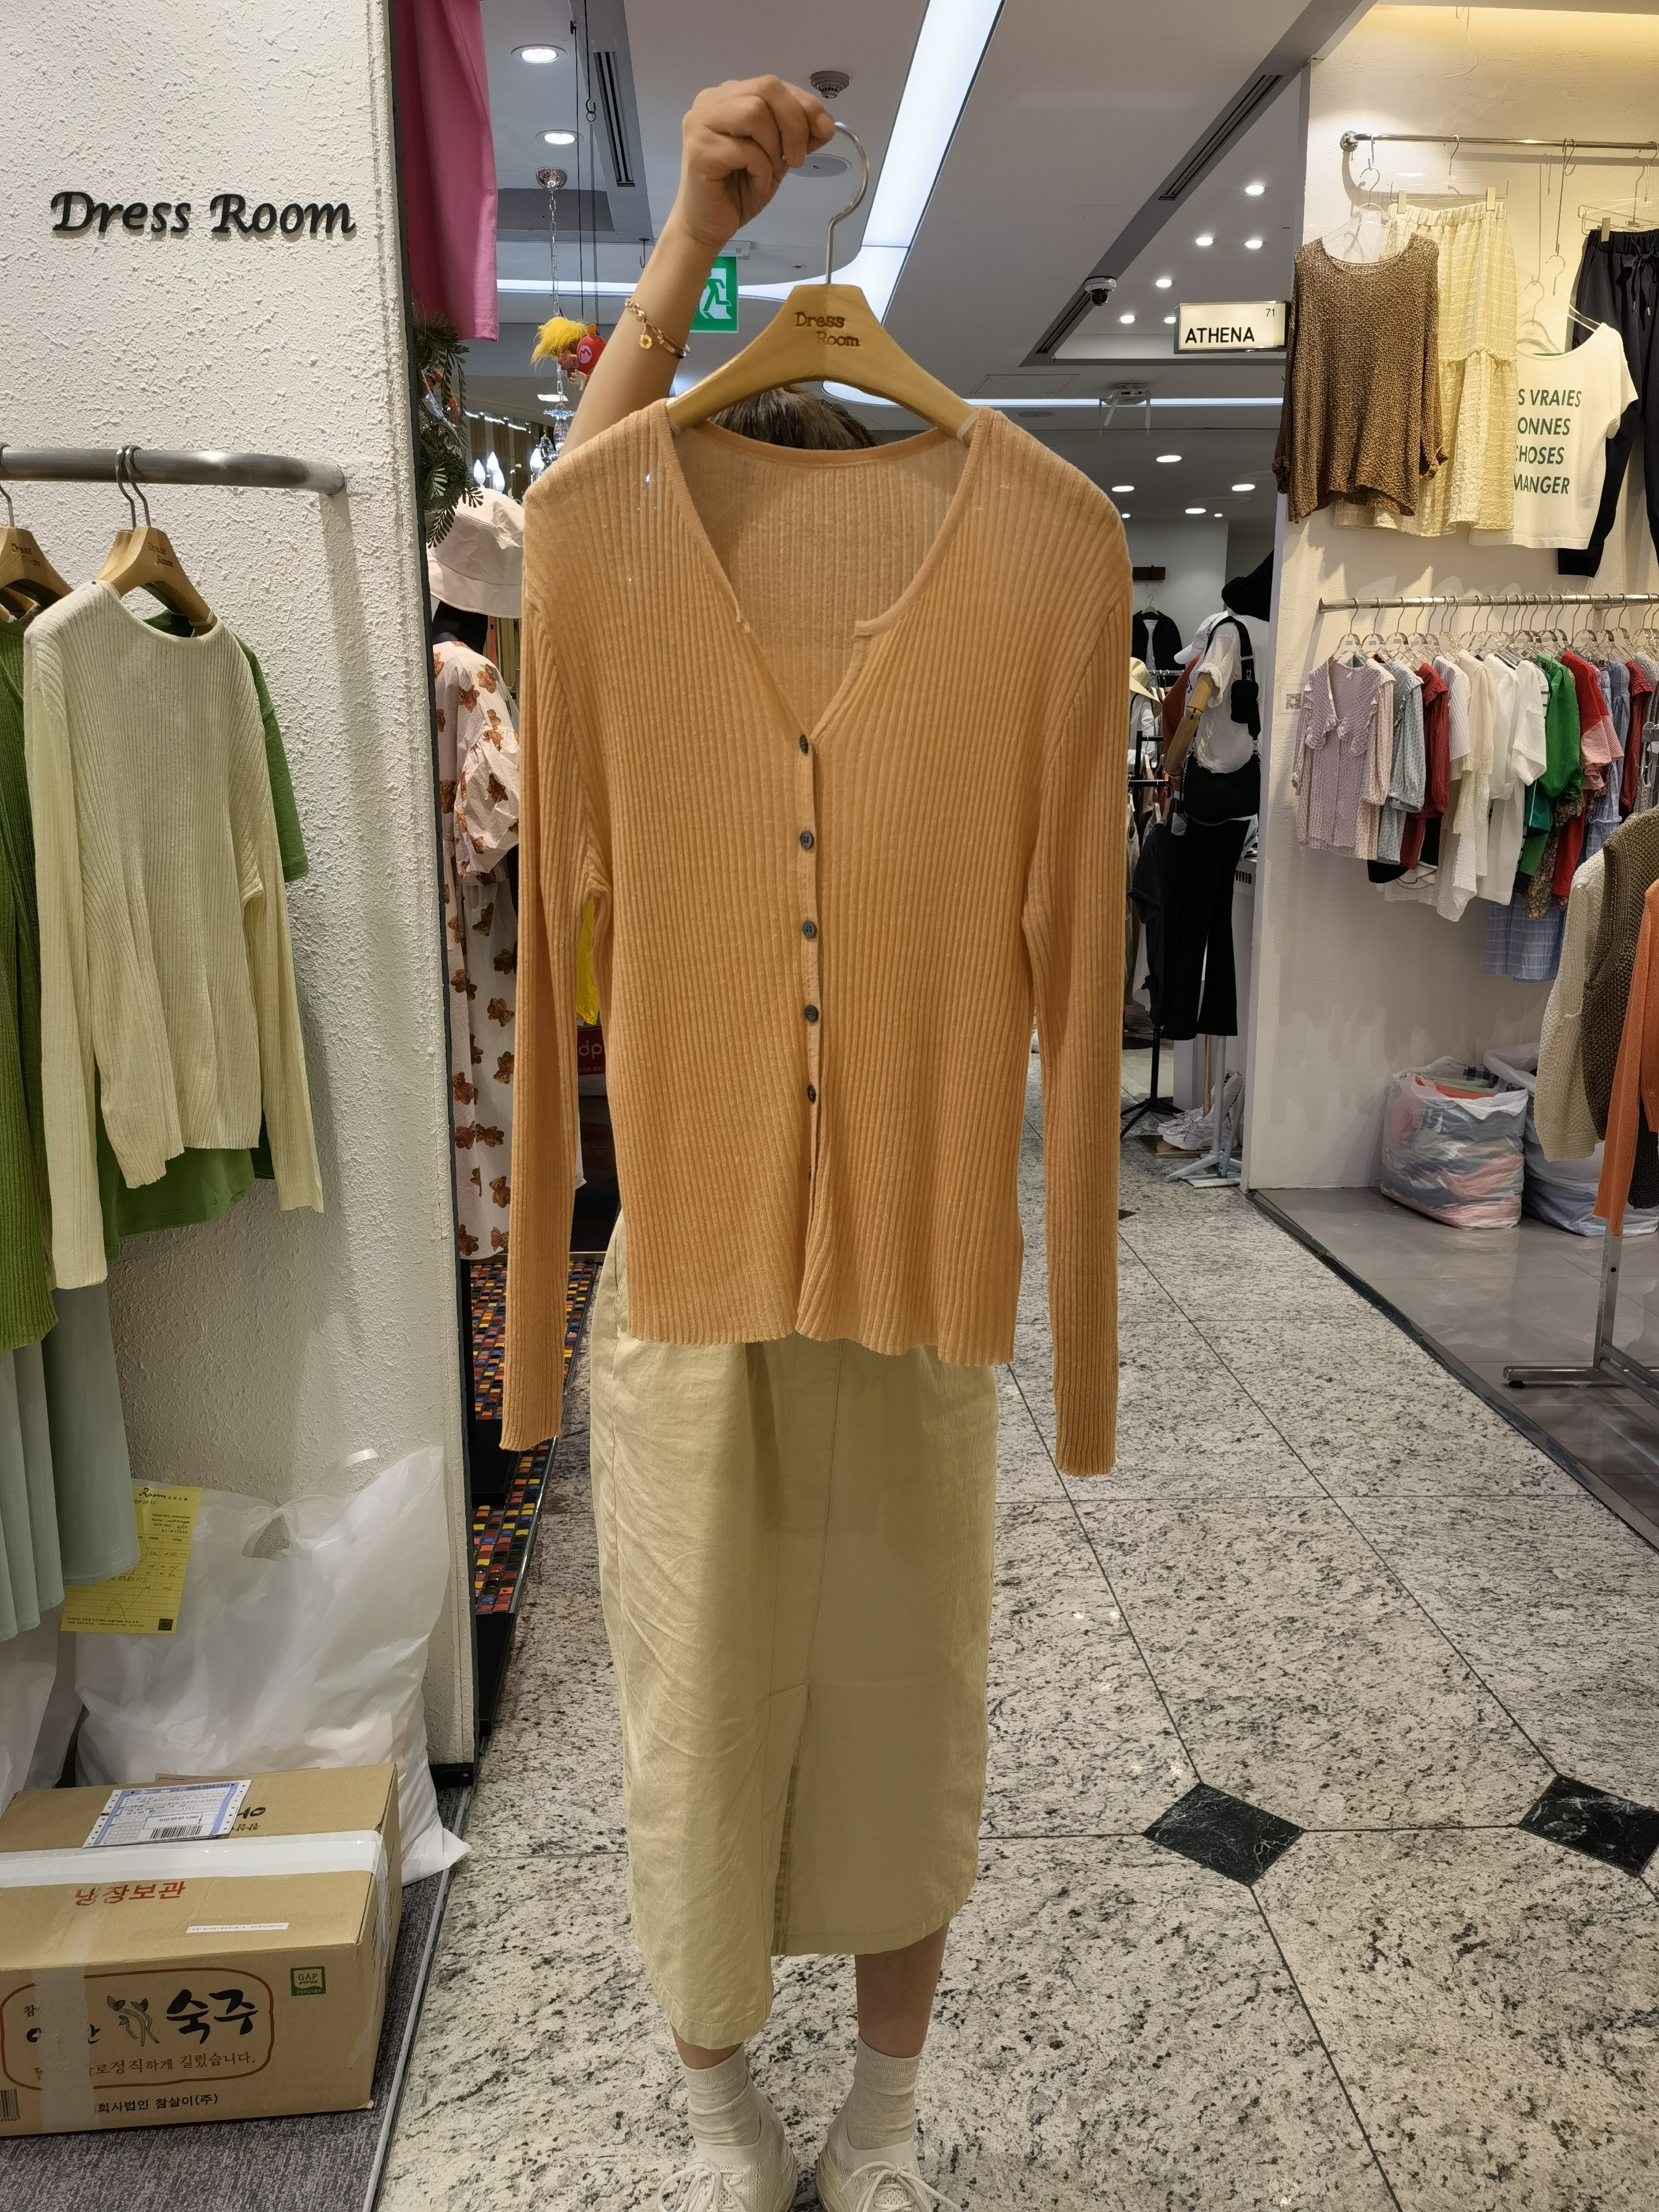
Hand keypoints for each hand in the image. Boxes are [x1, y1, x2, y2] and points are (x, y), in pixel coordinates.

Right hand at [666, 77, 835, 252]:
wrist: (708, 226)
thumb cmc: (738, 191)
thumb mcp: (777, 158)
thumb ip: (797, 136)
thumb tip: (826, 125)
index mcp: (729, 96)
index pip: (774, 85)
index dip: (805, 105)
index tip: (825, 131)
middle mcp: (711, 100)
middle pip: (767, 89)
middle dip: (794, 123)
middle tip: (797, 159)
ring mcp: (701, 122)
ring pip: (754, 112)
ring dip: (773, 146)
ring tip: (769, 171)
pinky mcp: (699, 149)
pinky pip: (745, 149)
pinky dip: (760, 169)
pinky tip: (755, 182)